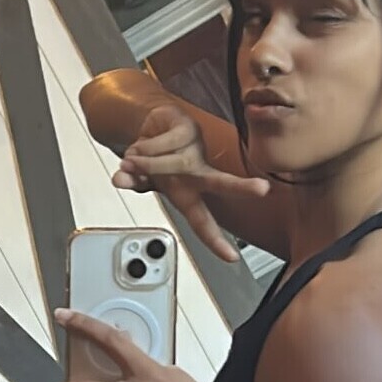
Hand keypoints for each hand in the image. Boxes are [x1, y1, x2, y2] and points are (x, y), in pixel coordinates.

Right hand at [114, 105, 269, 263]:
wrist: (148, 124)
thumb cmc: (153, 157)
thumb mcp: (140, 179)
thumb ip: (133, 183)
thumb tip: (119, 179)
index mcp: (187, 194)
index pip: (203, 222)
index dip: (215, 241)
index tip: (232, 257)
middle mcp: (196, 173)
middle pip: (218, 182)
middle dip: (239, 188)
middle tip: (262, 189)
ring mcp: (195, 149)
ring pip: (173, 162)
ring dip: (147, 164)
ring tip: (131, 161)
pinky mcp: (188, 128)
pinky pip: (164, 143)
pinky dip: (144, 147)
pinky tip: (140, 146)